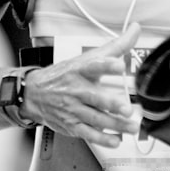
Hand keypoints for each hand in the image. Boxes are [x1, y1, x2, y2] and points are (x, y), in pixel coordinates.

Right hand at [21, 24, 142, 147]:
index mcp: (81, 70)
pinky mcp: (72, 125)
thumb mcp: (87, 57)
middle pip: (94, 97)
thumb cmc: (64, 75)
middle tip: (126, 108)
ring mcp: (74, 109)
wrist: (34, 93)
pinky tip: (115, 141)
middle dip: (110, 103)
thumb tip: (135, 29)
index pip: (94, 65)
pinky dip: (102, 139)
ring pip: (96, 118)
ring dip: (114, 124)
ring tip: (131, 127)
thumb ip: (116, 45)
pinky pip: (88, 134)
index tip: (119, 65)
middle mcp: (77, 90)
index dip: (106, 65)